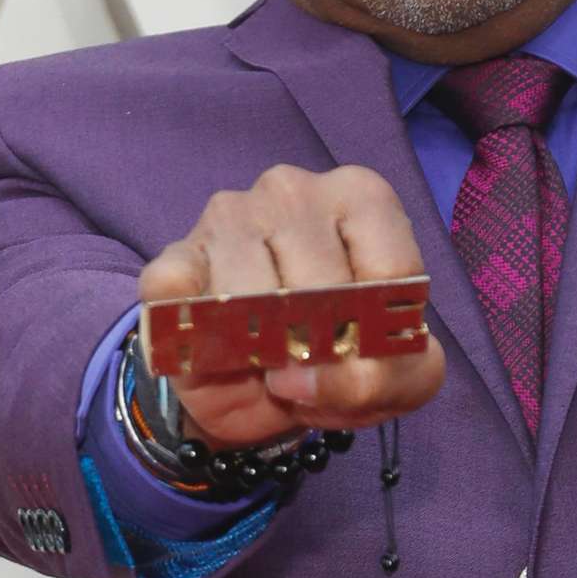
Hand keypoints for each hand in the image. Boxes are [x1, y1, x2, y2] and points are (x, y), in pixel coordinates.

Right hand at [136, 164, 445, 449]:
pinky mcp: (175, 256)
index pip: (393, 273)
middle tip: (310, 365)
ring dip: (262, 351)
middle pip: (323, 289)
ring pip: (253, 297)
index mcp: (362, 199)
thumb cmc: (345, 356)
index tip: (365, 359)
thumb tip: (299, 376)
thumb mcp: (401, 378)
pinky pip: (179, 294)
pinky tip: (216, 342)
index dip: (381, 339)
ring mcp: (228, 216)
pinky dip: (196, 335)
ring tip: (268, 355)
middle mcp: (293, 191)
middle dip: (321, 352)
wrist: (264, 386)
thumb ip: (386, 378)